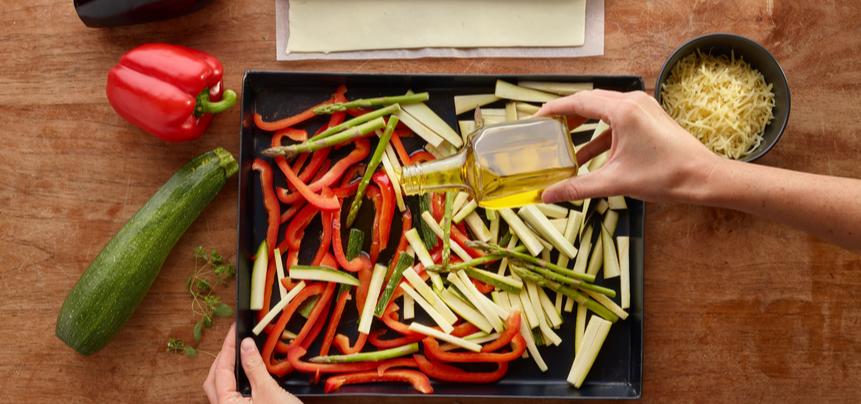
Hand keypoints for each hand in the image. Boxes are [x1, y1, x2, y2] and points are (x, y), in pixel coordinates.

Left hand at [203, 323, 301, 403]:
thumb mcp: (269, 391)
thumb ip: (254, 367)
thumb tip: (246, 345)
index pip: (220, 370)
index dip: (227, 347)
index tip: (234, 329)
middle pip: (214, 380)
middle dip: (222, 358)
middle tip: (235, 339)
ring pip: (221, 388)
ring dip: (228, 369)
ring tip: (240, 352)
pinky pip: (232, 395)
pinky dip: (236, 380)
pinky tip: (248, 373)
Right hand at [538, 90, 721, 203]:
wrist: (703, 178)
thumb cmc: (666, 176)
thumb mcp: (615, 182)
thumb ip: (577, 188)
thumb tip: (548, 196)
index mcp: (623, 110)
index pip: (579, 101)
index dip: (554, 109)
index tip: (537, 117)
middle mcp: (633, 102)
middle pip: (590, 101)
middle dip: (566, 116)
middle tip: (546, 128)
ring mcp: (643, 108)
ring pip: (604, 110)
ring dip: (583, 126)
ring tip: (563, 141)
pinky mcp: (650, 118)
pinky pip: (617, 120)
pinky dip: (601, 134)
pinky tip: (589, 156)